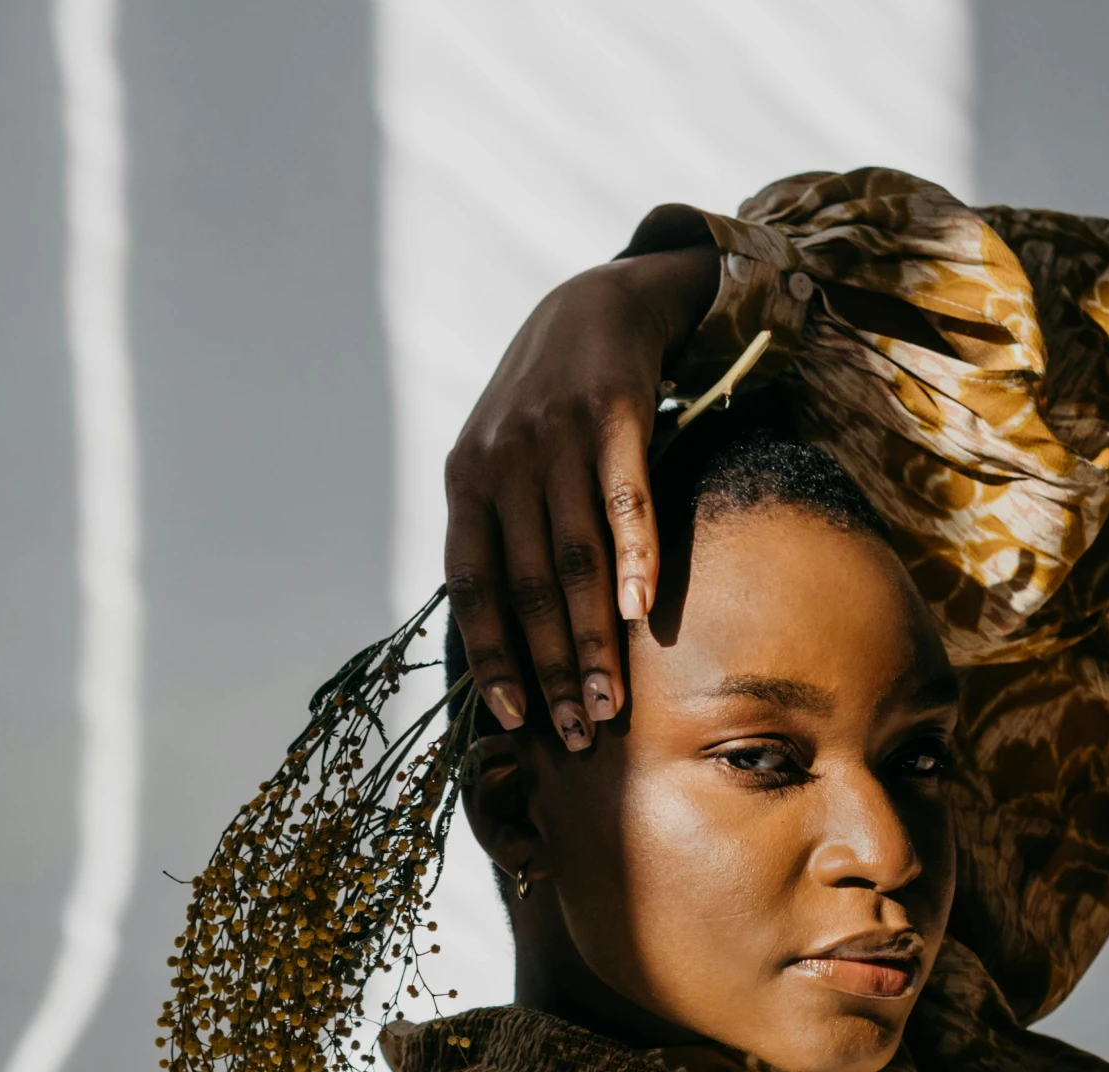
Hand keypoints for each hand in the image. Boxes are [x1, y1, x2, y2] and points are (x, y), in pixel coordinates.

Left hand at [444, 241, 718, 750]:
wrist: (596, 302)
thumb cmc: (544, 408)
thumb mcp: (497, 460)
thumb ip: (493, 534)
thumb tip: (498, 638)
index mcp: (467, 481)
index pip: (471, 584)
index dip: (492, 653)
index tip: (512, 718)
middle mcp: (505, 460)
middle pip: (530, 585)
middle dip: (552, 668)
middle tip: (579, 733)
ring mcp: (560, 437)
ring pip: (577, 557)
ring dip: (594, 638)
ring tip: (610, 701)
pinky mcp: (615, 415)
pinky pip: (626, 501)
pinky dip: (635, 558)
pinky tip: (641, 613)